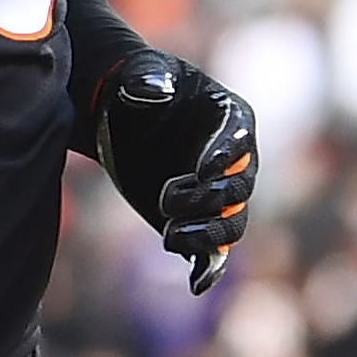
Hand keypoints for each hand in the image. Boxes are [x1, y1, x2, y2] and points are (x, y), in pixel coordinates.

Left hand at [95, 51, 257, 295]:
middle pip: (238, 189)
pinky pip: (213, 250)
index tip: (205, 168)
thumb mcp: (138, 73)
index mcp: (231, 118)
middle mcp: (234, 160)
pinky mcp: (197, 218)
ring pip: (230, 224)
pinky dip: (208, 267)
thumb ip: (148, 77)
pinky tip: (196, 284)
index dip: (226, 155)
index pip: (239, 139)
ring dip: (207, 236)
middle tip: (166, 199)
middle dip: (208, 199)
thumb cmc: (135, 84)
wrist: (117, 113)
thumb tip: (154, 89)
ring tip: (171, 238)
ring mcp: (217, 193)